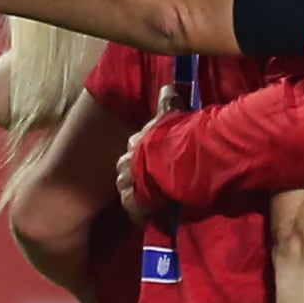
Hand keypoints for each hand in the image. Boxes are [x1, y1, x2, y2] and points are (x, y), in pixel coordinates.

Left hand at [117, 86, 182, 223]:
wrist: (178, 160)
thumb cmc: (178, 136)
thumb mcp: (174, 113)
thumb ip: (169, 100)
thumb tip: (167, 86)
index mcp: (138, 140)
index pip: (135, 146)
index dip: (144, 152)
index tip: (152, 156)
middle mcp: (129, 159)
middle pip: (125, 167)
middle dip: (134, 172)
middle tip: (149, 179)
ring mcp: (130, 181)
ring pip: (126, 187)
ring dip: (135, 192)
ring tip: (148, 199)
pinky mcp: (135, 201)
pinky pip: (134, 209)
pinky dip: (139, 213)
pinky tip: (147, 216)